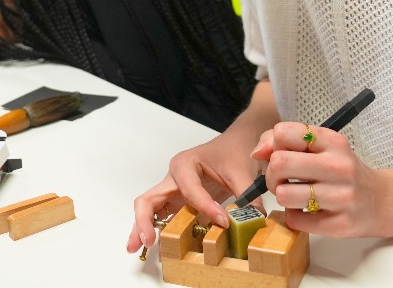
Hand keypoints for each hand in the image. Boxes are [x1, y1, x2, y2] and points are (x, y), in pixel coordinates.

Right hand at [126, 131, 259, 254]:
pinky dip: (157, 230)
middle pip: (150, 199)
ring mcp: (173, 191)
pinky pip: (163, 217)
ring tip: (137, 248)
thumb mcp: (242, 173)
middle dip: (145, 221)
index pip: (190, 191)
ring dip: (143, 228)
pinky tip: (154, 247)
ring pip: (150, 209)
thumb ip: (247, 197)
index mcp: (185, 164)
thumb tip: (255, 220)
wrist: (236, 144)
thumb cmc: (233, 152)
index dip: (205, 207)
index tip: (223, 221)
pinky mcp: (178, 202)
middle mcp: (173, 178)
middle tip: (147, 241)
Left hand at [251, 122, 387, 237]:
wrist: (379, 201)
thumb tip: (257, 153)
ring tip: (294, 195)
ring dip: (281, 196)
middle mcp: (339, 167)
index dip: (274, 145)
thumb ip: (284, 142)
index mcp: (333, 142)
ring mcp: (341, 197)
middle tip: (281, 179)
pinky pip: (295, 220)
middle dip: (271, 173)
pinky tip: (307, 211)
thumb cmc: (342, 171)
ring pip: (283, 194)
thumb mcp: (321, 148)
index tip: (282, 154)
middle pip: (279, 163)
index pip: (283, 133)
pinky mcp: (339, 225)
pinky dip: (294, 216)